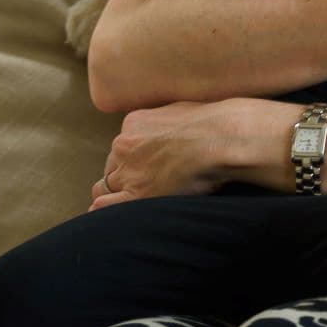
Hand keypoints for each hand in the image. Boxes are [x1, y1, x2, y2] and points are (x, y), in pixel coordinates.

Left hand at [88, 99, 250, 209]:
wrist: (220, 139)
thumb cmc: (213, 125)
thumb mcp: (182, 111)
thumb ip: (168, 122)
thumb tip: (174, 129)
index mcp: (134, 123)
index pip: (123, 147)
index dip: (132, 160)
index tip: (145, 168)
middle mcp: (124, 144)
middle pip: (113, 166)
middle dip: (123, 176)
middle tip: (142, 186)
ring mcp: (128, 170)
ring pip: (106, 186)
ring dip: (116, 193)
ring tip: (129, 203)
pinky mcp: (137, 193)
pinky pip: (106, 204)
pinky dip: (106, 208)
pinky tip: (111, 215)